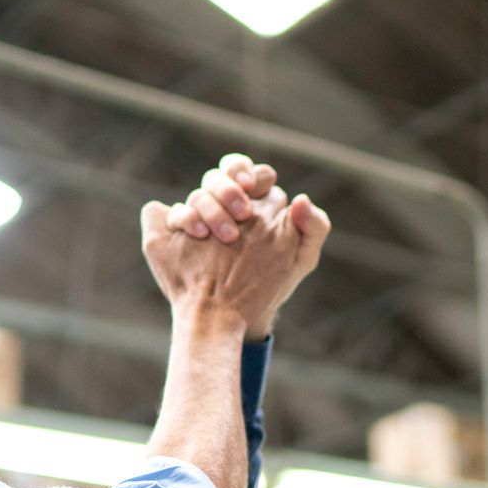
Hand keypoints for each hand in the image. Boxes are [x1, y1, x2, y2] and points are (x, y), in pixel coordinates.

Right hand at [148, 153, 329, 340]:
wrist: (234, 316)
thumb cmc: (269, 285)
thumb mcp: (300, 260)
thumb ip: (314, 228)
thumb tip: (301, 198)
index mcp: (254, 203)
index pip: (250, 172)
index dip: (251, 174)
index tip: (252, 187)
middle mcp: (224, 207)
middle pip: (222, 176)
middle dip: (229, 189)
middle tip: (242, 214)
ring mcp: (199, 220)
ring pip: (200, 193)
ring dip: (211, 208)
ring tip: (226, 236)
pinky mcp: (173, 235)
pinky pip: (172, 213)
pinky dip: (185, 219)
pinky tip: (198, 235)